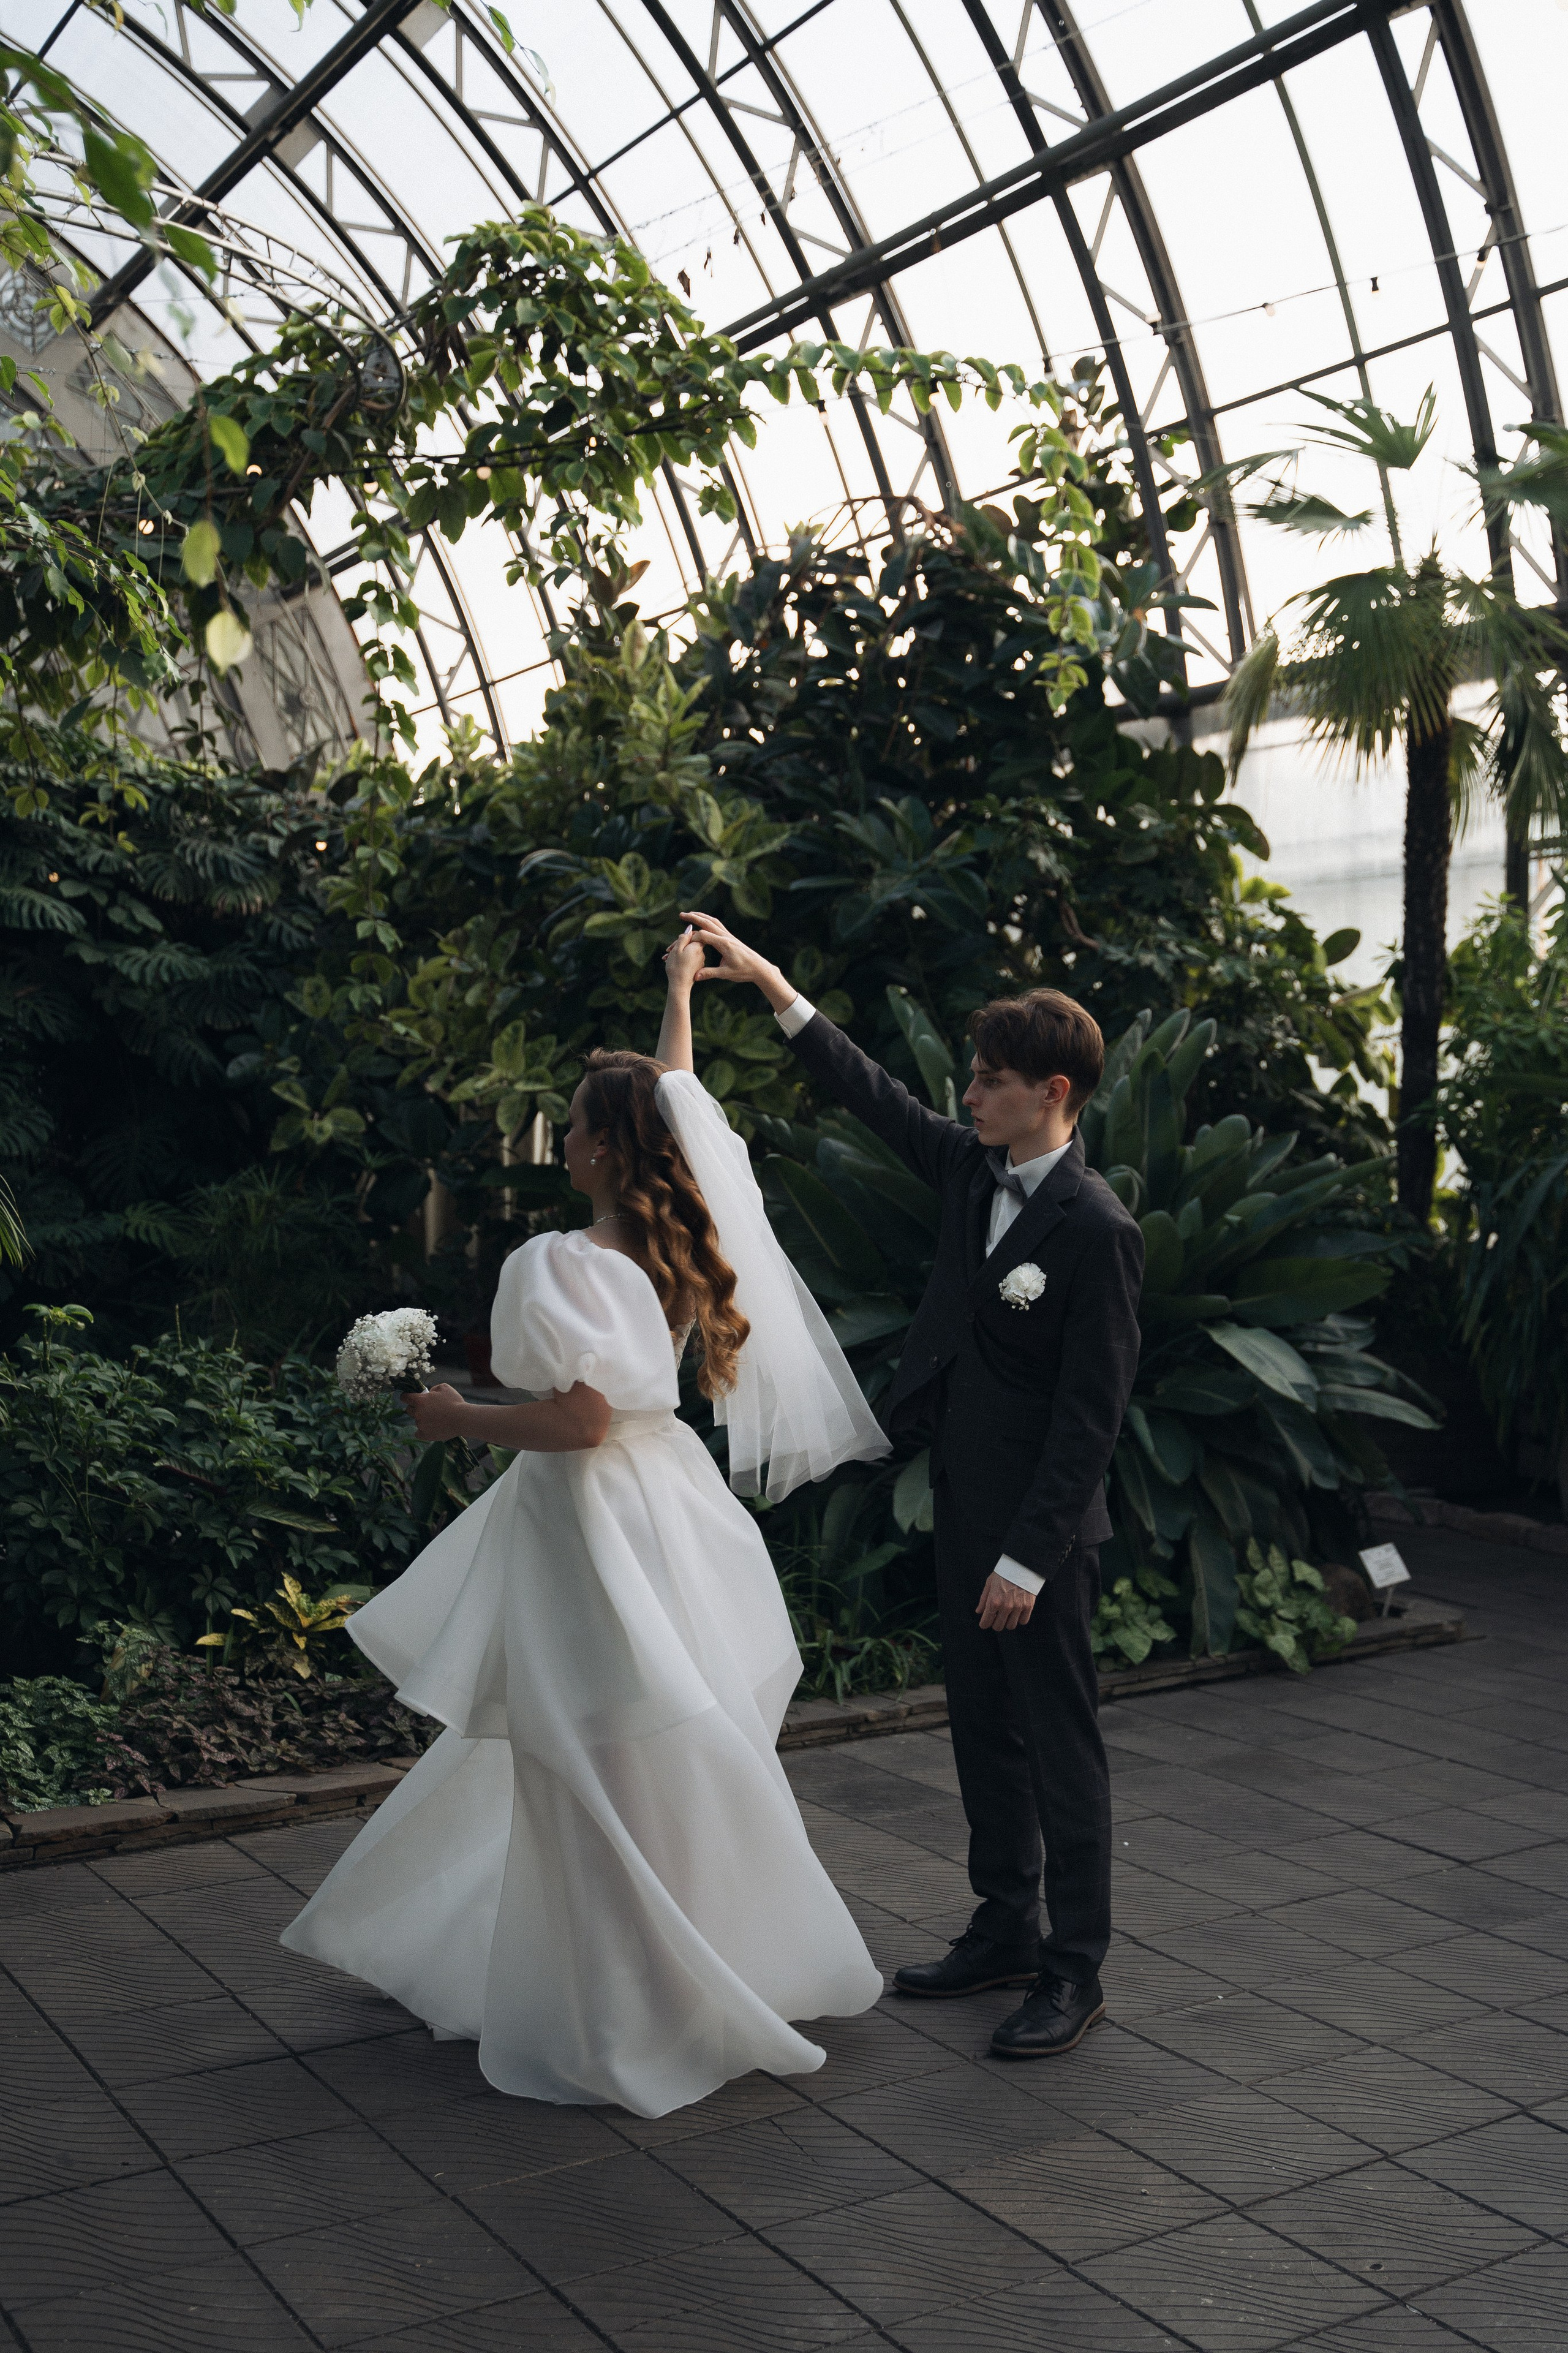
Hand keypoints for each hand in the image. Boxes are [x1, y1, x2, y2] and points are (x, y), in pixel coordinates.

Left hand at [401, 1384, 469, 1440]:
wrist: (462, 1419)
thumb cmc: (454, 1401)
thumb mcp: (444, 1388)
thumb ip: (433, 1388)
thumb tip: (429, 1393)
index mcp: (420, 1400)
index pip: (405, 1397)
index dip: (406, 1397)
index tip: (408, 1397)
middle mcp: (418, 1413)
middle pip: (408, 1410)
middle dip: (415, 1408)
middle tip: (425, 1408)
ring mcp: (421, 1425)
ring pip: (417, 1421)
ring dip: (423, 1419)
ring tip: (435, 1419)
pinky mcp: (425, 1435)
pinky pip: (418, 1433)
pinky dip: (423, 1431)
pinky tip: (430, 1428)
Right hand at [661, 925, 706, 993]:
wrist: (681, 988)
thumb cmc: (677, 968)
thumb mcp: (677, 950)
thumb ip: (684, 938)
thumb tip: (690, 928)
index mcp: (698, 947)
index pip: (693, 934)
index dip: (682, 937)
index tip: (673, 947)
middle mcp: (702, 953)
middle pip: (691, 941)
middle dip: (678, 945)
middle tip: (668, 950)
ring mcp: (701, 960)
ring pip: (689, 950)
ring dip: (678, 952)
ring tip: (667, 958)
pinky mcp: (698, 966)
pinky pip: (689, 958)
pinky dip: (681, 958)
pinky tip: (672, 963)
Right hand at [677, 910, 793, 1010]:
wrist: (759, 967)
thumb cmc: (744, 971)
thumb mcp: (726, 974)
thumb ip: (709, 973)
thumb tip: (695, 976)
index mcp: (724, 944)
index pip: (704, 936)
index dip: (692, 938)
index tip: (684, 943)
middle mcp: (726, 937)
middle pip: (708, 922)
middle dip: (694, 917)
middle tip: (681, 914)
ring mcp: (729, 936)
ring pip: (713, 921)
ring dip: (701, 916)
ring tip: (690, 914)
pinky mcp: (731, 937)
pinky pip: (718, 925)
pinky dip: (709, 921)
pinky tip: (704, 921)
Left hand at [976, 1571, 1035, 1631]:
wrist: (1021, 1565)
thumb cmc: (1003, 1573)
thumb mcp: (989, 1583)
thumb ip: (983, 1600)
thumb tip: (979, 1612)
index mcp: (994, 1601)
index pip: (986, 1622)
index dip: (984, 1624)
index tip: (985, 1622)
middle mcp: (1005, 1606)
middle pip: (998, 1627)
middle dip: (995, 1623)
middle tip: (996, 1617)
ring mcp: (1018, 1607)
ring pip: (1010, 1626)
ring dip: (1007, 1622)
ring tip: (1007, 1614)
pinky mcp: (1028, 1606)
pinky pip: (1023, 1621)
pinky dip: (1019, 1619)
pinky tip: (1016, 1612)